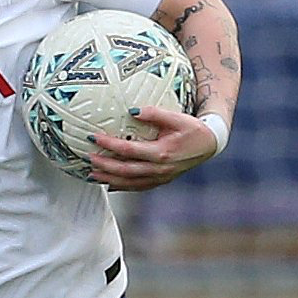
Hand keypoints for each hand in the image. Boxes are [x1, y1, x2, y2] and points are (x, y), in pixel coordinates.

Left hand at [89, 105, 219, 191]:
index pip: (128, 150)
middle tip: (87, 158)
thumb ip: (155, 113)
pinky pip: (138, 187)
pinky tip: (109, 185)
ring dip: (108, 179)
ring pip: (129, 182)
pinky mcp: (161, 181)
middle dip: (104, 166)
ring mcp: (160, 178)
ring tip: (91, 174)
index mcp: (161, 153)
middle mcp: (159, 169)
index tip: (93, 137)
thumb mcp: (177, 117)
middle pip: (125, 170)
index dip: (109, 144)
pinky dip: (122, 187)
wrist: (210, 145)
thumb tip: (132, 110)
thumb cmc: (192, 128)